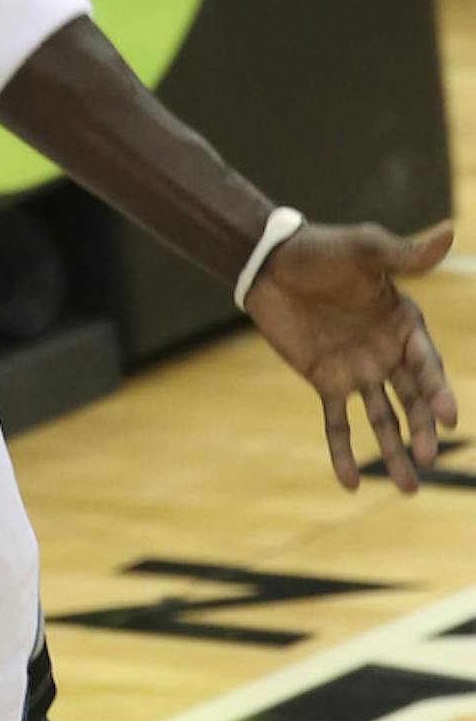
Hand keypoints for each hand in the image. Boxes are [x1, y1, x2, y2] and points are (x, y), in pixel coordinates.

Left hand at [246, 218, 457, 491]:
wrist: (269, 262)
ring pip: (383, 419)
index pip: (427, 364)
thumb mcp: (364, 248)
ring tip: (408, 488)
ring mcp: (358, 370)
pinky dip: (342, 452)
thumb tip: (451, 231)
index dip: (437, 391)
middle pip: (411, 398)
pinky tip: (349, 483)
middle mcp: (387, 352)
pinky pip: (337, 423)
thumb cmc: (322, 249)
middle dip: (422, 429)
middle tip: (430, 458)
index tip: (447, 418)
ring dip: (394, 452)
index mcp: (404, 324)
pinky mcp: (326, 381)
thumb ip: (405, 253)